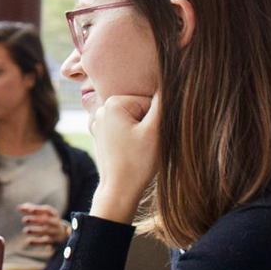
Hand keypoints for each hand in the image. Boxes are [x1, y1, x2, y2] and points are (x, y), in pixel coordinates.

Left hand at [18, 204, 68, 244]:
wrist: (63, 234)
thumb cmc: (49, 221)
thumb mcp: (43, 214)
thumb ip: (31, 209)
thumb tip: (19, 207)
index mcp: (54, 214)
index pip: (47, 210)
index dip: (39, 209)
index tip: (30, 210)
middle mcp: (56, 222)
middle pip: (46, 220)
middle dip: (35, 220)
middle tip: (24, 220)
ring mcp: (55, 232)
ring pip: (45, 231)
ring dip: (35, 230)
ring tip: (25, 230)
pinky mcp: (53, 241)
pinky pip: (45, 241)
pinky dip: (37, 241)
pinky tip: (28, 241)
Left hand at [88, 92, 161, 223]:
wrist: (119, 190)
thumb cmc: (138, 162)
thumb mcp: (155, 130)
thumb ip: (163, 103)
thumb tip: (172, 79)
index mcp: (112, 103)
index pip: (149, 102)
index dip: (156, 120)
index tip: (148, 138)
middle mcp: (101, 108)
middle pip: (140, 109)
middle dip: (147, 125)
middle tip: (144, 145)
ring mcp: (98, 121)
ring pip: (134, 120)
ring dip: (141, 132)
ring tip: (136, 149)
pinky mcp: (100, 134)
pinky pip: (124, 128)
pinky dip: (131, 137)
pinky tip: (129, 151)